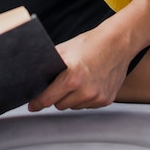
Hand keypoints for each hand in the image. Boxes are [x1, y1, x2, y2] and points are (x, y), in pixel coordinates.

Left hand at [28, 0, 149, 112]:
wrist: (117, 43)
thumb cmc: (90, 44)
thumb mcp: (65, 49)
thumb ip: (50, 64)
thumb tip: (34, 75)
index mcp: (72, 77)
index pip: (48, 98)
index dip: (38, 102)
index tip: (32, 105)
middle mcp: (85, 91)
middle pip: (59, 105)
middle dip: (56, 97)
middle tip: (59, 84)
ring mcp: (97, 97)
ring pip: (73, 106)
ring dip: (71, 98)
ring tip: (77, 81)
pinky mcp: (106, 100)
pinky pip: (87, 105)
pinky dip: (84, 98)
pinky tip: (88, 83)